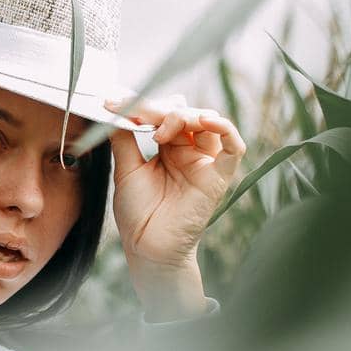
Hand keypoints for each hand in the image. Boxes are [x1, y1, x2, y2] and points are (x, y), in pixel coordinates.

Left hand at [104, 91, 246, 270]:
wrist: (146, 247)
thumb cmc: (138, 214)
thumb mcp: (126, 169)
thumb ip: (124, 138)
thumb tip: (117, 109)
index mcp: (169, 149)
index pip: (165, 115)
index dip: (144, 106)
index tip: (116, 102)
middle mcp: (189, 152)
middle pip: (187, 114)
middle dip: (162, 110)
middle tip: (140, 114)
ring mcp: (205, 163)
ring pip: (209, 123)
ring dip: (188, 115)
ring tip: (163, 128)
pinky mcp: (218, 177)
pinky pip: (234, 148)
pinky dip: (226, 129)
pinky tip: (206, 122)